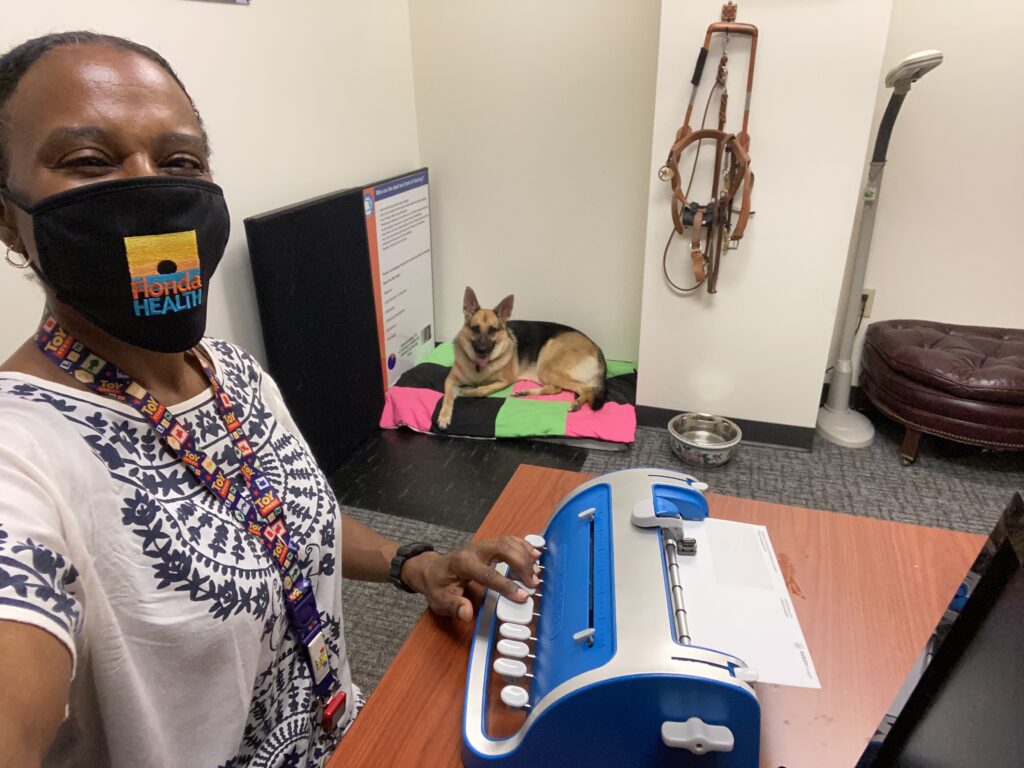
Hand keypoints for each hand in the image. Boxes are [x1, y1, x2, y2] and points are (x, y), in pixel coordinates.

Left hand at [400, 536, 540, 621]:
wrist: (431, 569)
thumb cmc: (437, 586)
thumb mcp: (440, 600)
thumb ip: (453, 606)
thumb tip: (467, 613)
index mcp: (463, 564)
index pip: (488, 574)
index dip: (506, 585)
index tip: (523, 595)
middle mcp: (475, 550)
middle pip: (503, 549)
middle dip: (521, 564)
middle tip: (534, 582)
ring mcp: (482, 545)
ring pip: (508, 542)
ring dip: (525, 554)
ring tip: (537, 570)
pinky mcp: (488, 544)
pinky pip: (508, 540)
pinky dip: (523, 546)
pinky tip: (534, 554)